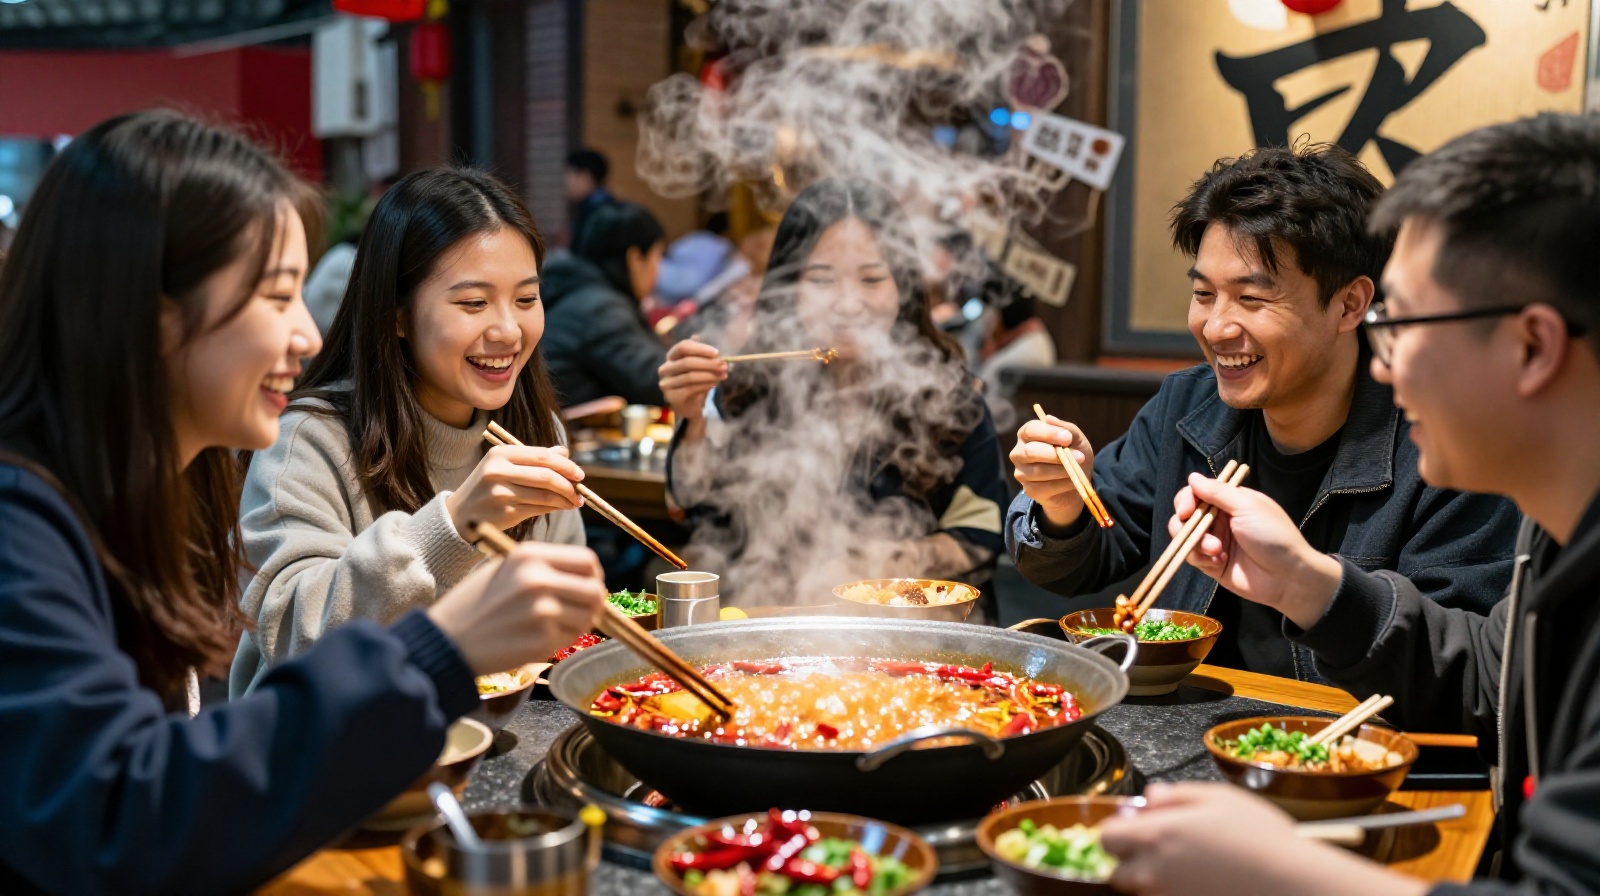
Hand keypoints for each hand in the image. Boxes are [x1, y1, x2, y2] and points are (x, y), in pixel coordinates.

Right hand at [426, 542, 606, 673]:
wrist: (447, 640)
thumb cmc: (474, 604)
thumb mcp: (505, 568)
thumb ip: (544, 567)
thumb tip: (587, 578)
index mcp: (530, 555)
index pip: (587, 560)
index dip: (593, 575)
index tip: (588, 585)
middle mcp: (539, 579)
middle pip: (595, 590)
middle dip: (593, 603)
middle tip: (580, 611)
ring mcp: (543, 610)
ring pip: (588, 617)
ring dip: (578, 623)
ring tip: (553, 625)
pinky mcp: (542, 640)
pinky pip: (570, 639)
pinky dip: (561, 640)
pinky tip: (537, 638)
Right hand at [445, 444, 583, 541]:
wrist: (460, 515)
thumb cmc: (488, 488)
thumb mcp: (504, 467)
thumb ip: (533, 459)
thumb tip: (564, 452)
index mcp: (500, 454)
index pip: (542, 456)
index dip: (565, 465)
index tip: (579, 473)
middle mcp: (499, 470)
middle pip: (546, 475)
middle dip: (569, 483)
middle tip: (581, 489)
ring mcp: (501, 492)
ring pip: (545, 494)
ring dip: (566, 498)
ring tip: (576, 501)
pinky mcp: (505, 512)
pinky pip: (539, 508)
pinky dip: (555, 508)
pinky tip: (563, 508)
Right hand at [659, 336, 726, 423]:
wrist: (689, 405)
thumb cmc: (695, 382)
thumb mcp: (700, 367)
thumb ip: (706, 358)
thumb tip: (717, 354)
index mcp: (672, 356)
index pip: (683, 347)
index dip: (701, 349)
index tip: (717, 353)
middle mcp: (665, 368)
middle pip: (687, 362)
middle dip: (708, 363)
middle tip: (724, 366)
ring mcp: (666, 383)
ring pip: (690, 376)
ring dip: (710, 375)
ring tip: (723, 375)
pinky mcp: (672, 396)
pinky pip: (691, 388)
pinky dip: (706, 385)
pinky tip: (715, 383)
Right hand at [1009, 415, 1093, 530]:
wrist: (1077, 479)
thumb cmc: (1073, 453)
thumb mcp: (1076, 439)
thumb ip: (1066, 428)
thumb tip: (1049, 419)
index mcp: (1027, 435)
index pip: (1030, 430)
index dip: (1048, 433)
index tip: (1068, 438)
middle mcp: (1019, 452)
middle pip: (1030, 451)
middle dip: (1055, 454)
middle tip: (1079, 456)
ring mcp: (1021, 472)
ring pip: (1038, 471)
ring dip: (1062, 470)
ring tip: (1078, 469)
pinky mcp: (1029, 490)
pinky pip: (1044, 487)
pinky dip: (1062, 484)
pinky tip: (1072, 481)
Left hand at [1101, 782, 1425, 895]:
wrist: (1291, 885)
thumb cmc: (1259, 839)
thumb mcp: (1217, 798)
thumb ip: (1173, 795)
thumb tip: (1149, 798)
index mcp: (1154, 837)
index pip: (1106, 836)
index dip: (1121, 829)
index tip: (1139, 825)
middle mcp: (1152, 873)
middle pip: (1118, 870)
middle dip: (1134, 859)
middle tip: (1168, 848)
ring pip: (1144, 889)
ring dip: (1156, 877)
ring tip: (1194, 865)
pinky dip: (1177, 890)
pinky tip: (1206, 880)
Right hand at [1171, 473, 1342, 628]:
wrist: (1287, 577)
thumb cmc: (1273, 536)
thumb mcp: (1247, 507)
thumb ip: (1217, 492)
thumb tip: (1192, 477)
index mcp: (1230, 502)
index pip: (1197, 493)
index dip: (1186, 500)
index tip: (1186, 510)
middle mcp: (1219, 520)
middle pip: (1185, 515)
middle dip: (1185, 523)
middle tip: (1194, 531)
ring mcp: (1214, 542)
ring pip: (1185, 536)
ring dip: (1196, 543)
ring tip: (1217, 551)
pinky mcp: (1212, 564)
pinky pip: (1192, 557)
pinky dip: (1201, 558)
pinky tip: (1218, 562)